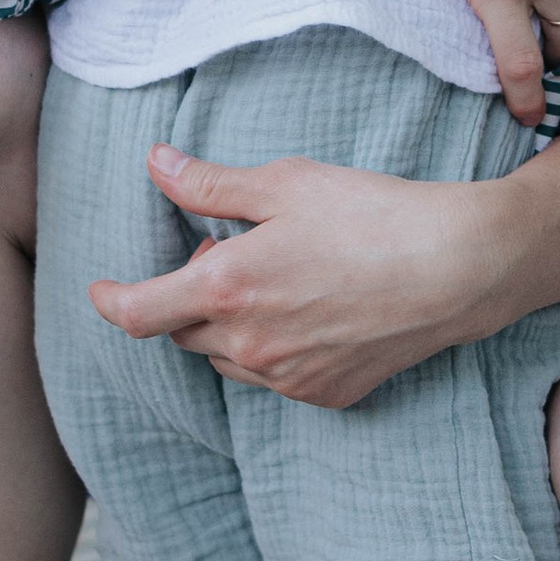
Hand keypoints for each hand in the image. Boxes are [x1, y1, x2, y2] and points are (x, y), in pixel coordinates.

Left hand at [86, 142, 515, 407]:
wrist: (457, 268)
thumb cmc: (373, 214)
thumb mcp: (285, 183)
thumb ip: (210, 184)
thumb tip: (156, 165)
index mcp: (229, 290)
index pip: (138, 313)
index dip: (110, 301)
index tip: (102, 290)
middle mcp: (250, 346)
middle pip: (183, 334)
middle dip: (190, 297)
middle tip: (233, 252)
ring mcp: (288, 379)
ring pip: (228, 359)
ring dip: (230, 326)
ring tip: (278, 279)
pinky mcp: (326, 395)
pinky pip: (274, 378)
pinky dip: (274, 349)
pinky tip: (314, 310)